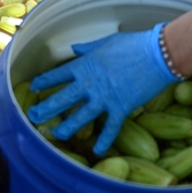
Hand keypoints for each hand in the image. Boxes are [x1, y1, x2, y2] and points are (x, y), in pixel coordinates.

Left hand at [28, 23, 181, 154]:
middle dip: (46, 109)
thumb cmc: (133, 44)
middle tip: (34, 116)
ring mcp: (104, 97)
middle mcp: (90, 83)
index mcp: (85, 65)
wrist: (157, 54)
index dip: (44, 82)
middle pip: (62, 99)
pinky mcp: (121, 108)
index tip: (34, 87)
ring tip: (57, 134)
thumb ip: (88, 48)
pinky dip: (104, 140)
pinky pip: (110, 128)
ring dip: (67, 127)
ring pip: (80, 117)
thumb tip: (75, 49)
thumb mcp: (106, 42)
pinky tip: (97, 150)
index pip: (58, 75)